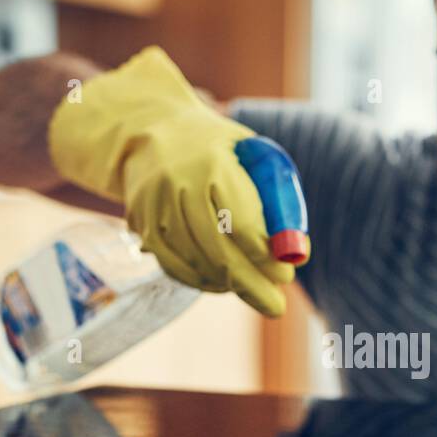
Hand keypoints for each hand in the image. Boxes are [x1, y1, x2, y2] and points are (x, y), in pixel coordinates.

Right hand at [48, 47, 298, 315]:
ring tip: (255, 292)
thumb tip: (295, 252)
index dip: (266, 258)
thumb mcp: (255, 155)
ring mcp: (155, 207)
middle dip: (252, 285)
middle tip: (276, 306)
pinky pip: (173, 266)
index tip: (286, 275)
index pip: (242, 224)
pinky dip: (201, 282)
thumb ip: (279, 199)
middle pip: (218, 252)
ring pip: (196, 264)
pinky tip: (223, 285)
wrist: (148, 130)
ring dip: (230, 286)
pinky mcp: (141, 224)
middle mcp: (178, 186)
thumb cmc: (219, 147)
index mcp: (213, 164)